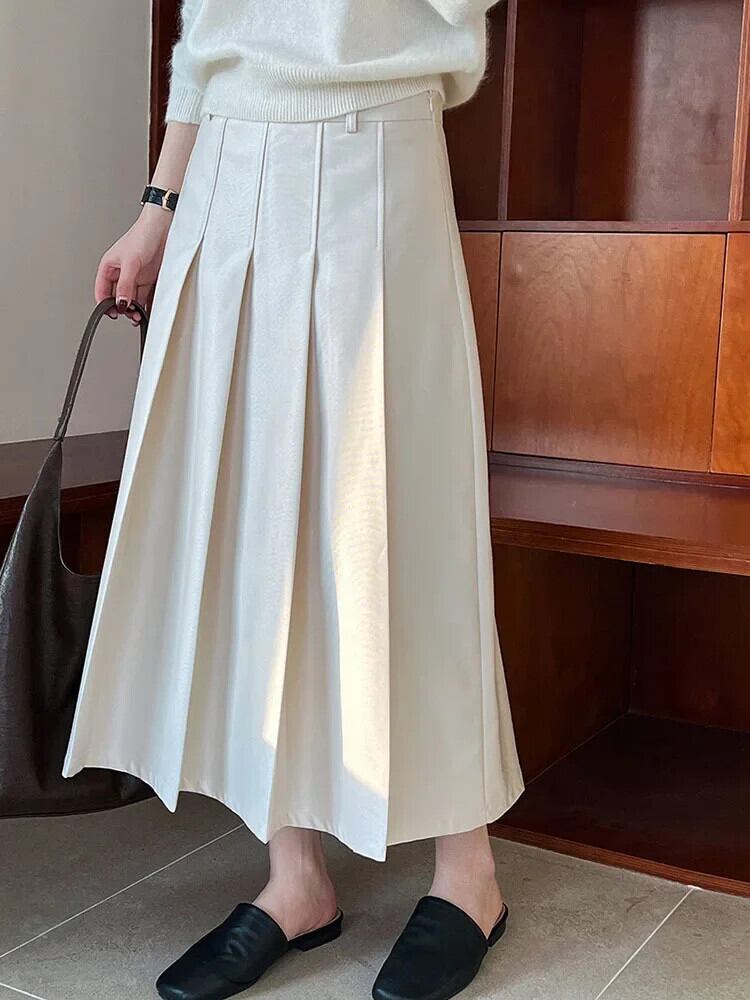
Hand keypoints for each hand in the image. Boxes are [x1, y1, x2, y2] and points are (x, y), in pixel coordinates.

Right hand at [95, 205, 173, 324]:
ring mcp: (135, 277)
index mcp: (109, 267)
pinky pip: (145, 297)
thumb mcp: (130, 263)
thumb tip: (120, 303)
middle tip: (130, 315)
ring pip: (132, 299)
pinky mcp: (149, 279)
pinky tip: (148, 311)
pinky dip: (146, 305)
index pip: (102, 290)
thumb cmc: (143, 236)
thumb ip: (125, 285)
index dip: (105, 303)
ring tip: (139, 315)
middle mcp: (121, 273)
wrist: (164, 229)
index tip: (113, 313)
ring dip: (135, 309)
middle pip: (118, 298)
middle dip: (123, 308)